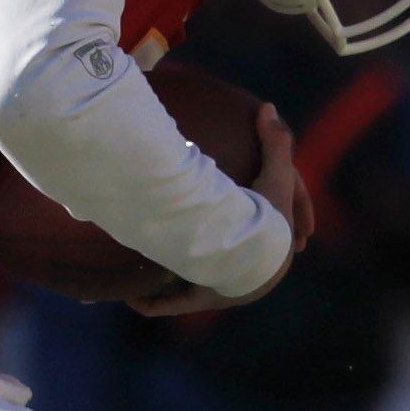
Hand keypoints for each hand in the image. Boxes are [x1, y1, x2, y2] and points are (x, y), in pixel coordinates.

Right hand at [126, 103, 313, 316]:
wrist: (254, 253)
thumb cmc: (266, 215)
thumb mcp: (275, 173)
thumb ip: (274, 141)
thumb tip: (267, 107)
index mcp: (266, 247)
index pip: (255, 241)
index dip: (242, 233)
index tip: (227, 223)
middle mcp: (245, 271)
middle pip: (222, 266)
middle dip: (207, 264)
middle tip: (183, 247)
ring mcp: (224, 288)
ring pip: (195, 285)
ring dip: (175, 282)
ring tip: (152, 272)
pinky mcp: (204, 298)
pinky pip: (175, 303)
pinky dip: (155, 303)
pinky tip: (134, 301)